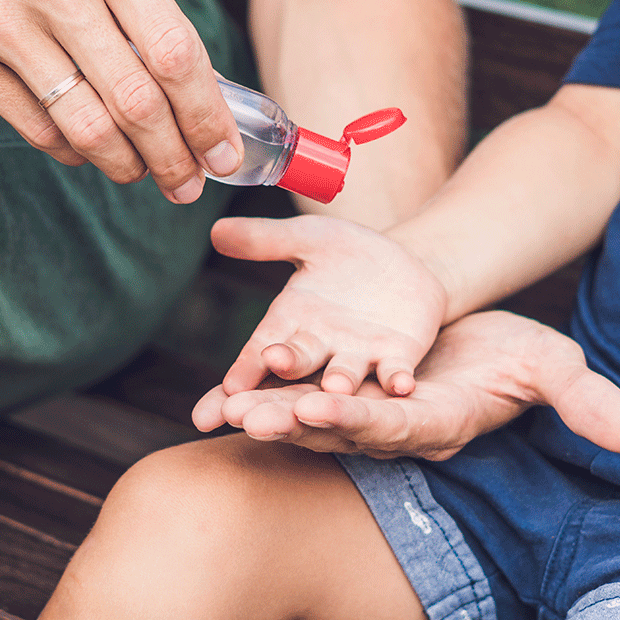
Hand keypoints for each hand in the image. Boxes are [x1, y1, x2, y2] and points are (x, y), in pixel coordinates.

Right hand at [0, 0, 242, 202]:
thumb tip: (189, 71)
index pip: (176, 54)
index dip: (208, 115)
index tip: (225, 150)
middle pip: (137, 103)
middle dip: (176, 157)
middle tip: (191, 183)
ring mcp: (0, 24)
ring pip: (86, 126)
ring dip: (126, 165)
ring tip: (146, 175)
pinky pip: (32, 126)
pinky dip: (70, 149)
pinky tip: (89, 150)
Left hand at [194, 311, 619, 459]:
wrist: (481, 342)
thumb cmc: (518, 355)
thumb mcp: (554, 365)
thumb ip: (585, 400)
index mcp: (439, 421)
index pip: (397, 427)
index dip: (360, 422)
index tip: (320, 412)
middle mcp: (396, 427)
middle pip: (341, 431)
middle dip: (297, 426)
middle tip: (251, 417)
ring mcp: (367, 414)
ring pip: (312, 419)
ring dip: (270, 414)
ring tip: (225, 410)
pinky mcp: (347, 394)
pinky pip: (301, 395)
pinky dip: (269, 392)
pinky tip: (227, 391)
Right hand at [198, 215, 448, 429]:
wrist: (403, 265)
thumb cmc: (346, 254)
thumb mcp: (310, 238)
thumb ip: (267, 239)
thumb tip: (216, 229)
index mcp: (290, 321)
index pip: (261, 347)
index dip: (246, 369)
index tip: (229, 390)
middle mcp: (320, 346)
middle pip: (298, 364)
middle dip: (285, 369)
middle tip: (273, 374)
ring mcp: (358, 355)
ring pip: (345, 374)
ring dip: (340, 382)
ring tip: (336, 386)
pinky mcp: (397, 356)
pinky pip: (395, 371)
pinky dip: (396, 378)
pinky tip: (400, 385)